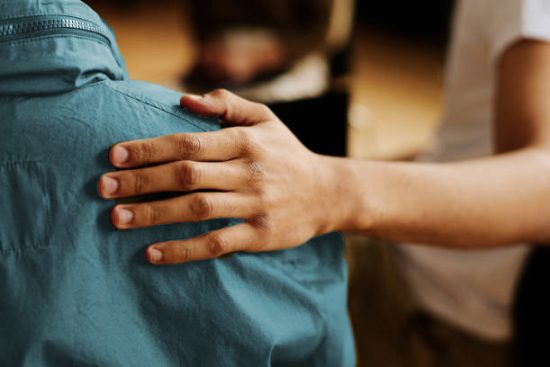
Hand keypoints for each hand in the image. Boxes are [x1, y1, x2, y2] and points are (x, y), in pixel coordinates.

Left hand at [98, 90, 351, 264]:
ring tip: (117, 218)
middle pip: (187, 176)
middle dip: (142, 181)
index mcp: (246, 141)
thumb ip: (227, 103)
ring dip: (154, 214)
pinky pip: (216, 244)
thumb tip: (184, 100)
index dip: (150, 149)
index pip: (189, 143)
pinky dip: (184, 250)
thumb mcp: (265, 119)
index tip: (114, 156)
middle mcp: (249, 172)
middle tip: (103, 187)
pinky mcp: (259, 235)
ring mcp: (255, 206)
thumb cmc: (287, 153)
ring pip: (197, 210)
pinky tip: (153, 253)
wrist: (327, 193)